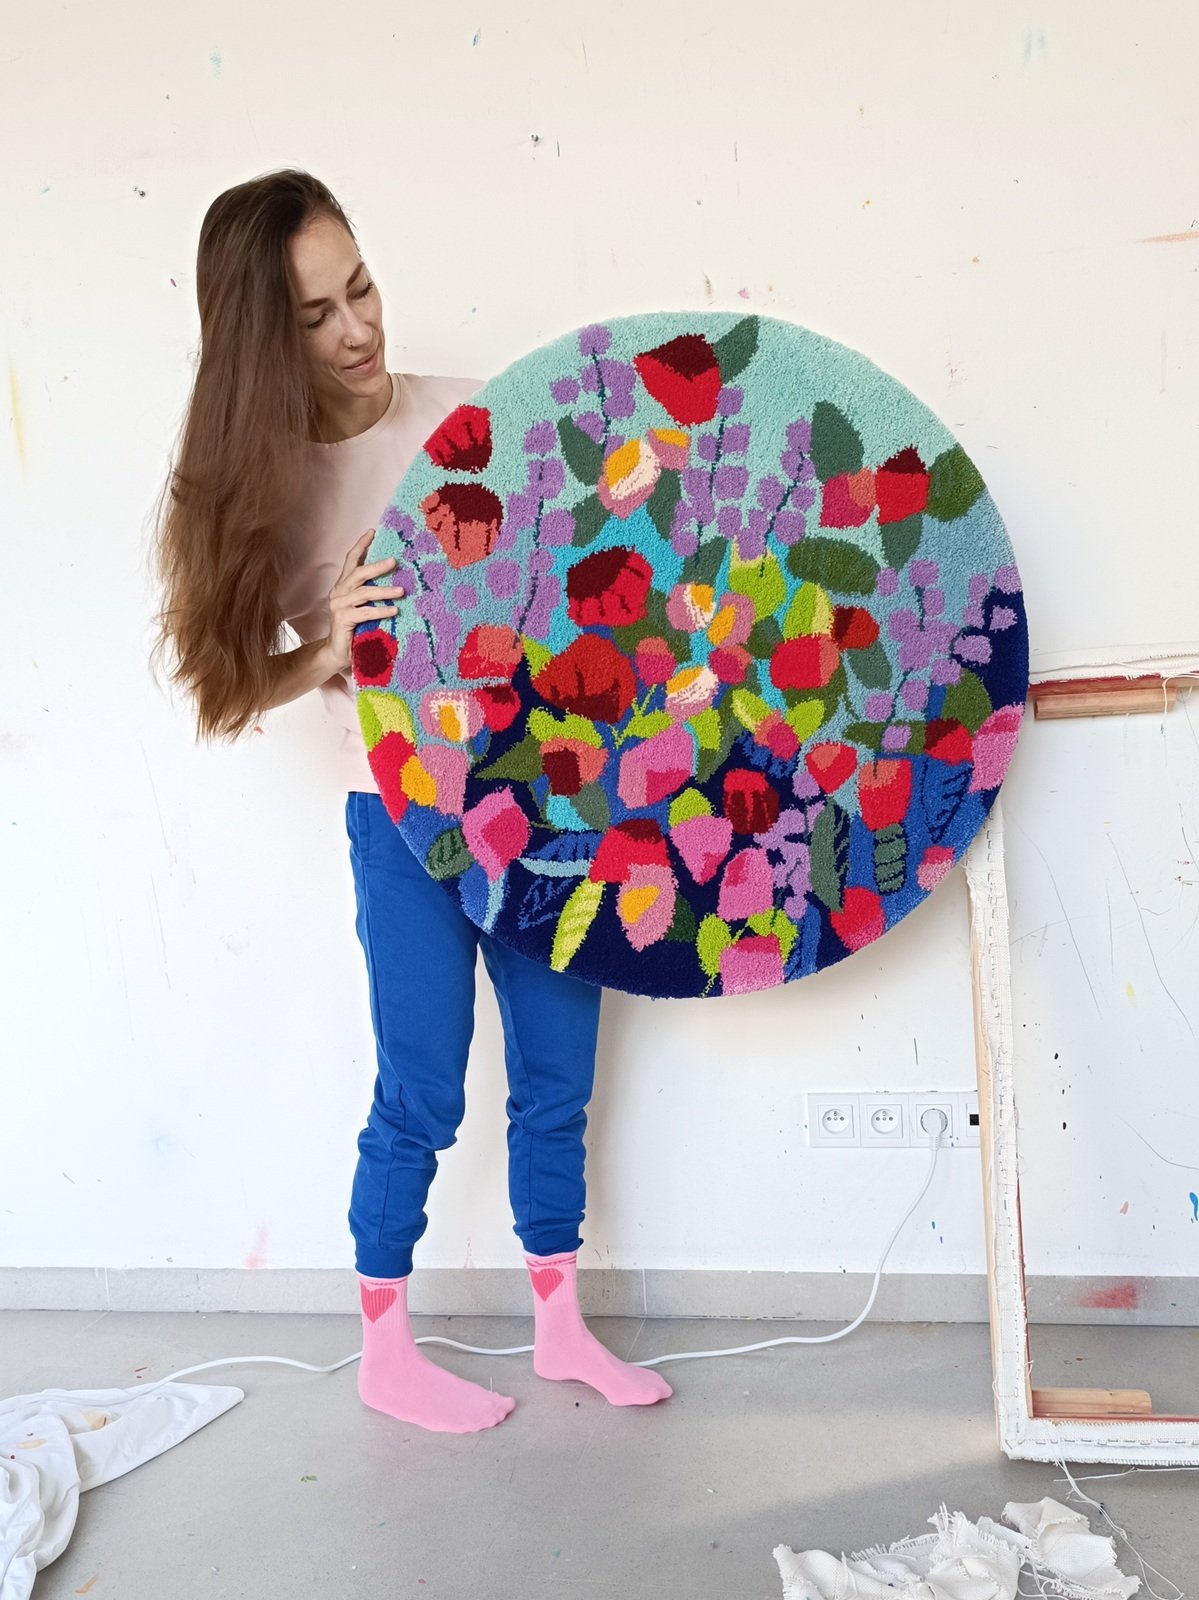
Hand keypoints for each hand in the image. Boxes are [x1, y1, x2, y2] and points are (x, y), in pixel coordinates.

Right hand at [321, 529, 405, 674]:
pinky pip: (364, 612)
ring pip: (363, 593)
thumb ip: (372, 593)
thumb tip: (397, 580)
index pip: (351, 560)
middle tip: (395, 561)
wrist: (337, 653)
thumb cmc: (354, 628)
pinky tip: (394, 610)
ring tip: (401, 591)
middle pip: (358, 573)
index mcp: (343, 585)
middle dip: (377, 566)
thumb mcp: (363, 607)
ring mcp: (338, 605)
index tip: (372, 531)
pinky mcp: (342, 619)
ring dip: (384, 591)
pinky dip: (380, 610)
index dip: (361, 545)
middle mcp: (338, 592)